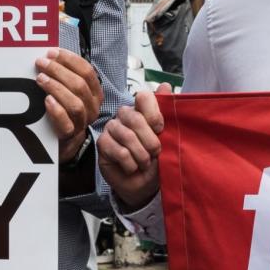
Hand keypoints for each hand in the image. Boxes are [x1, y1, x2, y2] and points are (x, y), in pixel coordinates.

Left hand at [35, 48, 102, 162]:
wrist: (64, 142)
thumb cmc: (65, 110)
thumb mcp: (70, 91)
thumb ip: (65, 75)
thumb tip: (49, 54)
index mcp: (95, 93)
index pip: (87, 71)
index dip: (70, 60)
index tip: (52, 52)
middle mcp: (92, 107)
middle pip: (80, 85)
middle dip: (59, 71)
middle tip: (41, 63)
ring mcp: (82, 122)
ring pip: (75, 103)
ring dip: (56, 87)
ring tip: (40, 79)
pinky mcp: (70, 136)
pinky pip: (66, 123)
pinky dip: (57, 110)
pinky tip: (47, 100)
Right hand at [98, 84, 168, 209]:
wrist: (144, 184)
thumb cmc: (156, 159)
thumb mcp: (167, 137)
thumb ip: (166, 112)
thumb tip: (166, 85)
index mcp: (141, 110)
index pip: (144, 97)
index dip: (154, 115)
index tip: (160, 130)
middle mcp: (125, 115)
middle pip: (136, 119)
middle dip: (150, 141)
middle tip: (155, 153)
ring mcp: (111, 128)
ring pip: (127, 136)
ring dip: (141, 155)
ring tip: (145, 163)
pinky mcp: (102, 144)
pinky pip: (119, 151)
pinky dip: (131, 164)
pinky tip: (132, 168)